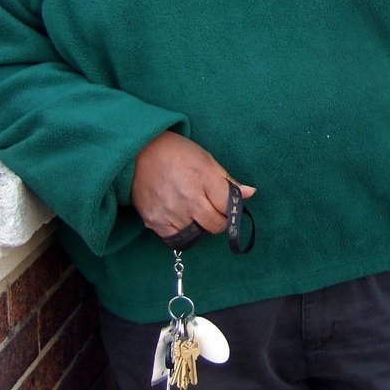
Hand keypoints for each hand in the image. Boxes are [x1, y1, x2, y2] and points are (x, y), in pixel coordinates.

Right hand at [130, 129, 255, 239]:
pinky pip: (174, 237)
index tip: (226, 205)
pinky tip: (177, 215)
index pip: (228, 207)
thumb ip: (228, 181)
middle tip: (211, 210)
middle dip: (218, 220)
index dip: (231, 209)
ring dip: (197, 225)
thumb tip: (250, 193)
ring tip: (191, 208)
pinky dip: (180, 230)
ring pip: (195, 233)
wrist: (140, 151)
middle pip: (214, 225)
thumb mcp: (207, 160)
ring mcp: (170, 212)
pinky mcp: (153, 221)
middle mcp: (187, 198)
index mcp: (204, 178)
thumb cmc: (177, 153)